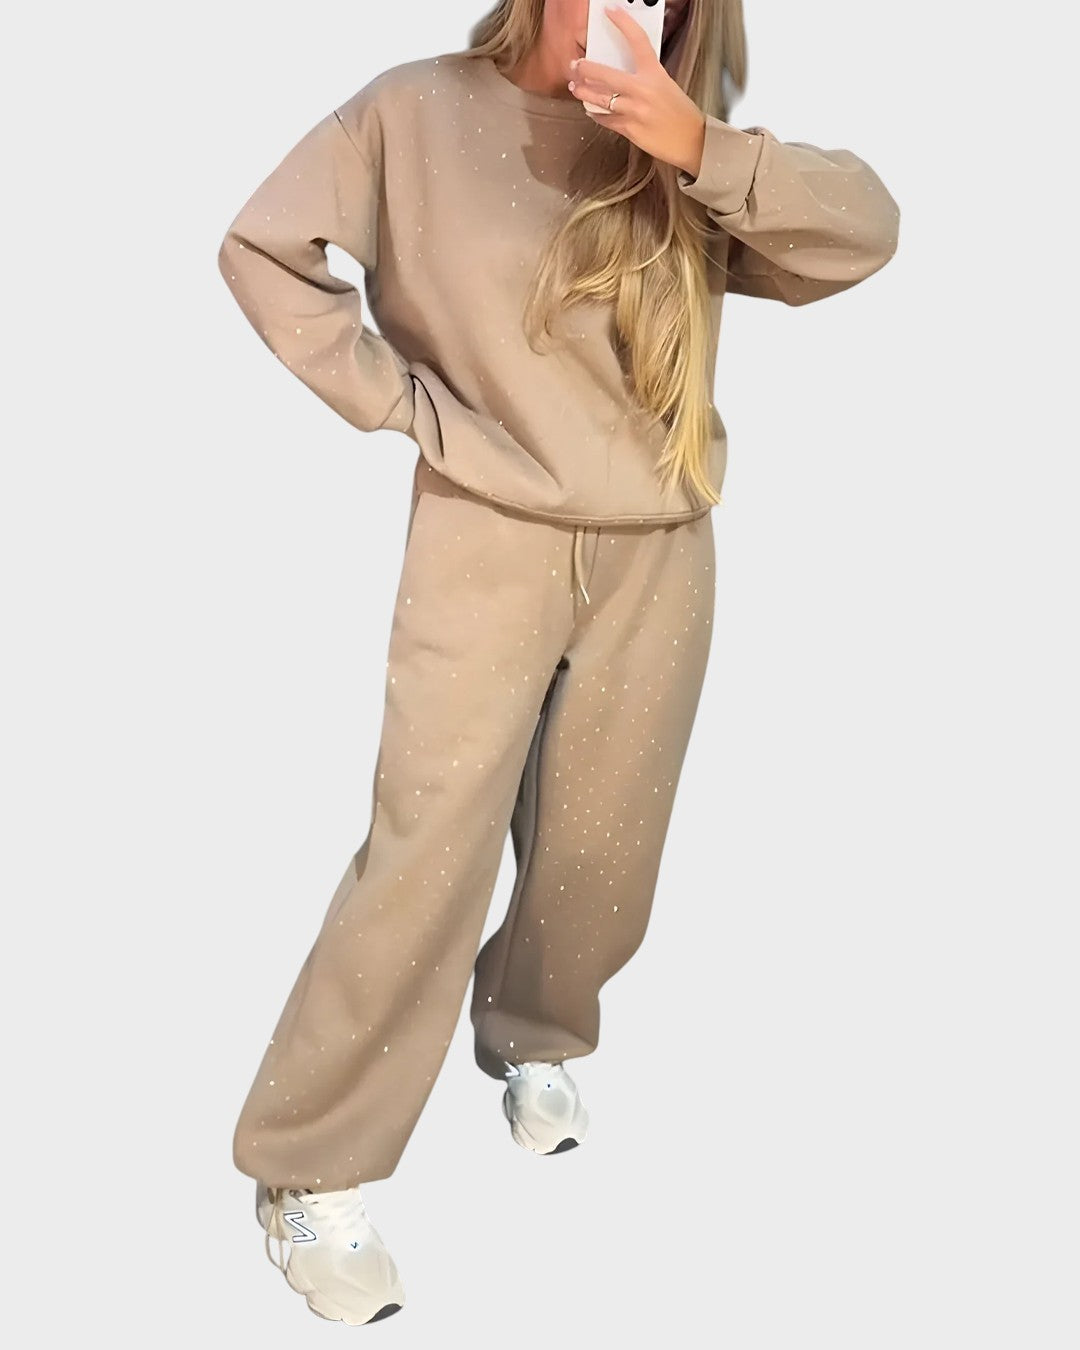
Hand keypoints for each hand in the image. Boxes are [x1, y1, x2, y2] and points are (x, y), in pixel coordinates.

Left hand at [568, 4, 705, 176]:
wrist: (691, 141)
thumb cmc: (681, 113)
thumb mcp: (666, 85)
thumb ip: (645, 78)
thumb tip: (623, 74)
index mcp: (655, 74)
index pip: (638, 42)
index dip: (623, 23)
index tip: (610, 12)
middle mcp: (643, 90)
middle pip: (606, 75)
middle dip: (586, 69)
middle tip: (576, 65)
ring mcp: (634, 111)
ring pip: (600, 99)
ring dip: (584, 93)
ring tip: (576, 88)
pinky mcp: (629, 129)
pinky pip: (606, 119)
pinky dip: (597, 114)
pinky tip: (592, 110)